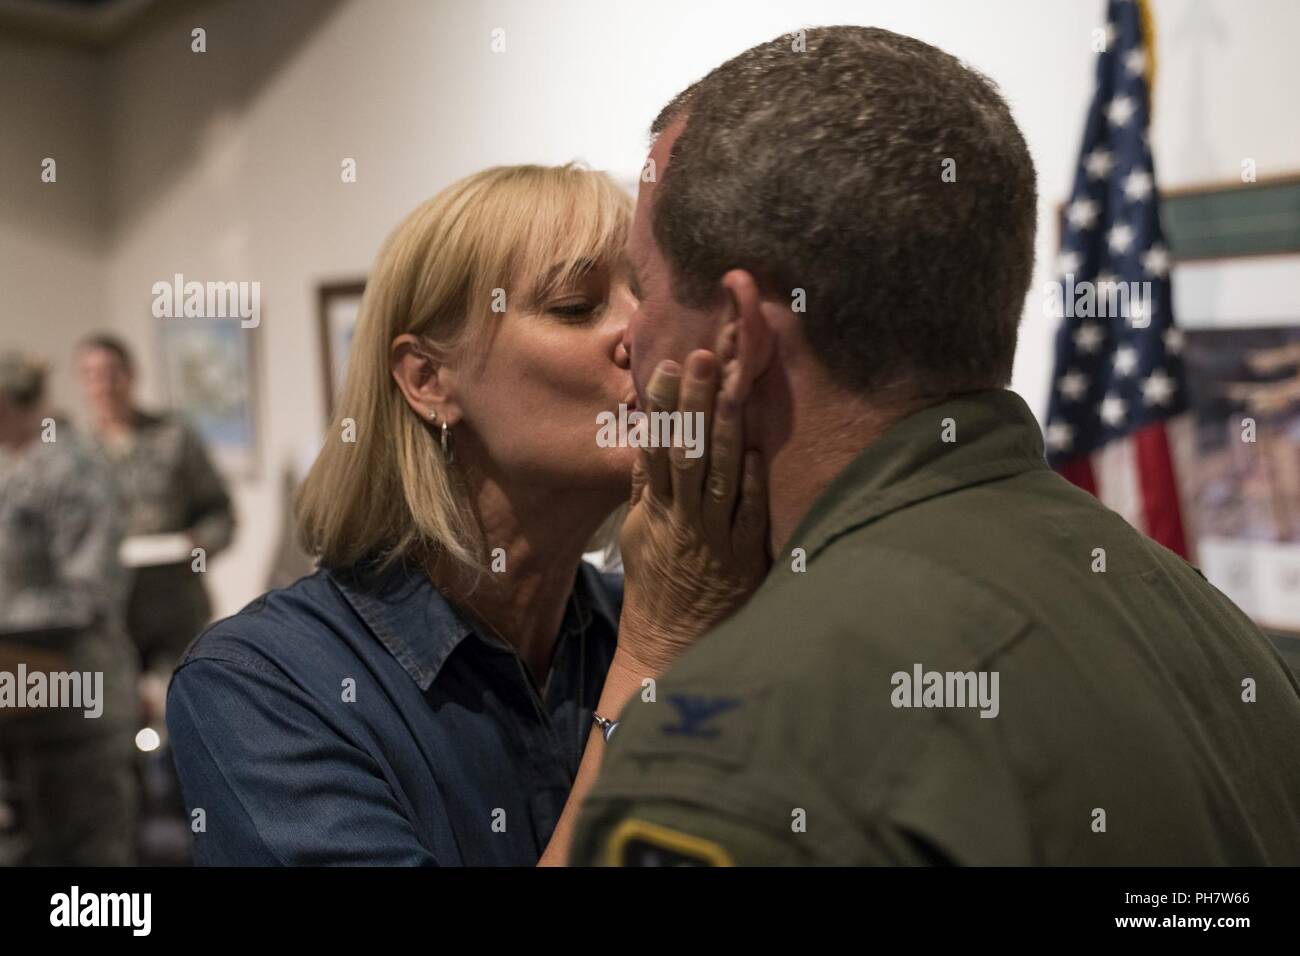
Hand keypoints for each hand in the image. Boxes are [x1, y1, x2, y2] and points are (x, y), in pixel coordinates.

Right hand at [616, 349, 768, 675]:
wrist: (669, 644)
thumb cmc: (654, 584)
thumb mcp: (637, 535)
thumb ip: (644, 489)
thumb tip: (646, 442)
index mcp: (653, 512)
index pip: (654, 449)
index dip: (661, 408)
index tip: (666, 368)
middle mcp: (680, 521)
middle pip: (685, 452)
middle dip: (694, 403)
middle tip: (703, 358)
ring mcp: (712, 539)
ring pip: (716, 477)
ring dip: (723, 430)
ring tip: (731, 387)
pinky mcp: (742, 560)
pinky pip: (747, 516)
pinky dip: (749, 483)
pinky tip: (753, 450)